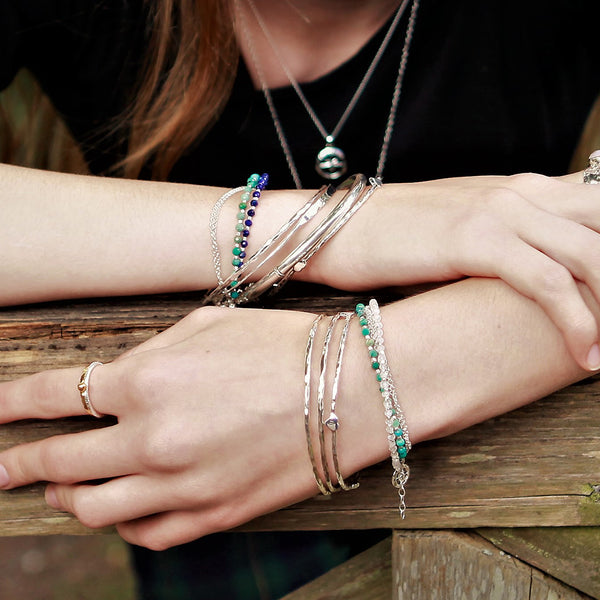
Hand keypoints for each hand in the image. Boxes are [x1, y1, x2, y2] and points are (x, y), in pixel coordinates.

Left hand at [0, 307, 380, 549]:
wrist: (355, 390)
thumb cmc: (285, 345)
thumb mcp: (207, 324)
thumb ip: (149, 353)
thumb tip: (115, 379)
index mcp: (148, 381)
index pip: (54, 396)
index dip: (11, 404)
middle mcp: (154, 441)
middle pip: (61, 462)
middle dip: (20, 463)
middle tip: (1, 468)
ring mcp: (184, 487)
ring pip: (95, 510)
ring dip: (67, 498)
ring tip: (57, 489)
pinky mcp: (216, 516)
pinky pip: (149, 535)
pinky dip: (123, 523)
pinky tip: (120, 510)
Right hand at [306, 172, 599, 370]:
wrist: (338, 227)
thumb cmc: (396, 237)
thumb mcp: (465, 232)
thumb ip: (509, 241)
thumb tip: (541, 276)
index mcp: (524, 190)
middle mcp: (522, 192)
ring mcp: (499, 211)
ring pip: (591, 253)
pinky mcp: (473, 238)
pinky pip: (546, 281)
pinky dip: (576, 320)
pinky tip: (587, 354)